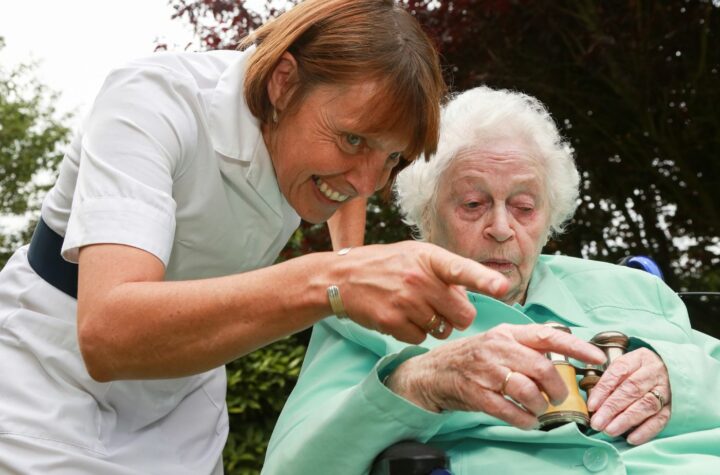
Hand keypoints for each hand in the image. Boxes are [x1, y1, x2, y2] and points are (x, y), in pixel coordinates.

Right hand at [336, 241, 508, 343]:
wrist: (343, 278)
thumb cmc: (387, 264)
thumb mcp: (417, 255)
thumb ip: (446, 271)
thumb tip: (469, 296)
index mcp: (429, 258)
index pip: (462, 269)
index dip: (484, 280)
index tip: (502, 287)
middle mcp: (418, 278)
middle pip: (463, 314)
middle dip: (458, 316)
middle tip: (441, 307)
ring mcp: (405, 301)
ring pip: (443, 330)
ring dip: (435, 325)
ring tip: (415, 307)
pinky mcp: (391, 322)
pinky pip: (421, 338)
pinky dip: (415, 332)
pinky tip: (401, 317)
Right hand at [385, 323, 606, 428]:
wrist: (430, 372)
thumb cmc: (470, 359)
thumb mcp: (497, 342)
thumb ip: (525, 346)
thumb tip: (563, 355)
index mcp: (506, 333)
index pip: (548, 336)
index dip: (577, 347)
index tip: (598, 359)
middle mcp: (496, 348)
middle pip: (542, 367)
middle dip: (558, 387)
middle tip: (558, 396)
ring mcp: (484, 371)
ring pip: (527, 390)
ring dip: (540, 405)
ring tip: (539, 409)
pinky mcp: (475, 393)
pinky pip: (509, 410)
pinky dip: (524, 420)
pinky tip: (527, 421)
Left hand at [587, 348, 670, 444]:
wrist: (669, 369)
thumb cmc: (637, 370)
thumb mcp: (623, 366)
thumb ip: (608, 381)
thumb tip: (592, 403)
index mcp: (638, 358)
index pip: (618, 372)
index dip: (603, 389)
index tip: (591, 405)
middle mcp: (653, 372)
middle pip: (631, 390)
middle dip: (612, 408)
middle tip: (597, 423)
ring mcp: (665, 389)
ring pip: (646, 405)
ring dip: (626, 420)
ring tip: (609, 431)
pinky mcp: (672, 406)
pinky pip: (660, 419)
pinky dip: (645, 430)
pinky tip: (631, 438)